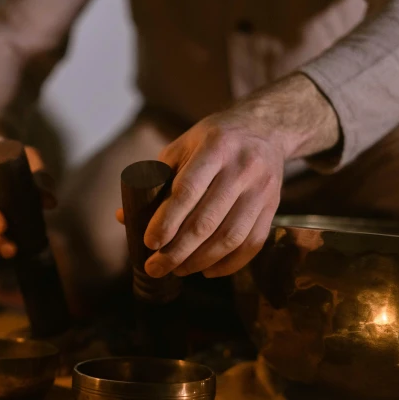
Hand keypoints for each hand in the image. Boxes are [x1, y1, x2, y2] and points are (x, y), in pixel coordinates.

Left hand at [116, 74, 338, 277]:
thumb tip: (124, 217)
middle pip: (207, 220)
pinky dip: (229, 264)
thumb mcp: (182, 147)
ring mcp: (261, 189)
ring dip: (200, 261)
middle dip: (178, 251)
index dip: (167, 220)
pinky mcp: (274, 206)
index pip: (188, 190)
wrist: (265, 128)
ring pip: (230, 237)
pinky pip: (252, 243)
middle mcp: (242, 168)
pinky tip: (207, 271)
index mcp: (215, 148)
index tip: (149, 243)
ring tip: (177, 271)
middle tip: (155, 267)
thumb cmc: (213, 140)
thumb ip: (156, 180)